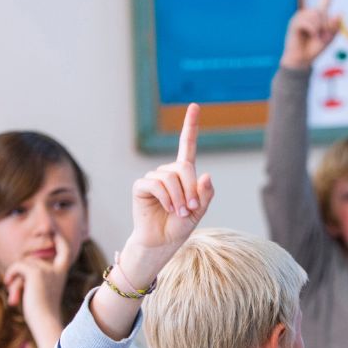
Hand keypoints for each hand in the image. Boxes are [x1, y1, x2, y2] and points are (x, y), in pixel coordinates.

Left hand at [3, 231, 74, 327]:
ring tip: (14, 293)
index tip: (53, 229)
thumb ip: (36, 275)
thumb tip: (22, 264)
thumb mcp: (41, 289)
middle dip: (22, 267)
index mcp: (63, 272)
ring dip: (15, 277)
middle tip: (11, 281)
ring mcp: (48, 269)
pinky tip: (8, 285)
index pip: (65, 250)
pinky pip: (18, 265)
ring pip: (24, 263)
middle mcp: (58, 268)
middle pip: (34, 258)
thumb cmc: (42, 311)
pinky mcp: (36, 273)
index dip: (59, 238)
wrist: (46, 322)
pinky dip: (10, 274)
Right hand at [121, 103, 214, 275]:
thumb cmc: (180, 226)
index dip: (190, 125)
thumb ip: (205, 194)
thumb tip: (206, 174)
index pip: (187, 145)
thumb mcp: (199, 211)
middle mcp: (168, 171)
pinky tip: (169, 209)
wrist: (161, 242)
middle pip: (184, 167)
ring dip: (180, 197)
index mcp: (184, 174)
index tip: (194, 106)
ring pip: (171, 177)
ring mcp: (153, 177)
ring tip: (180, 213)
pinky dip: (167, 198)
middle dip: (191, 189)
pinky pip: (156, 184)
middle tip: (191, 209)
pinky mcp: (141, 186)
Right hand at [280, 0, 340, 69]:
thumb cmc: (315, 48)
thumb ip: (336, 27)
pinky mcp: (295, 23)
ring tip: (315, 37)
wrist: (302, 59)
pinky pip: (308, 23)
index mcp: (320, 15)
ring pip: (315, 16)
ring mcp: (301, 17)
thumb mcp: (330, 38)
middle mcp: (310, 13)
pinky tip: (310, 36)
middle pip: (322, 11)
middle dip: (326, 26)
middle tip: (322, 37)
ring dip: (319, 29)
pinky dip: (313, 31)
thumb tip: (340, 13)